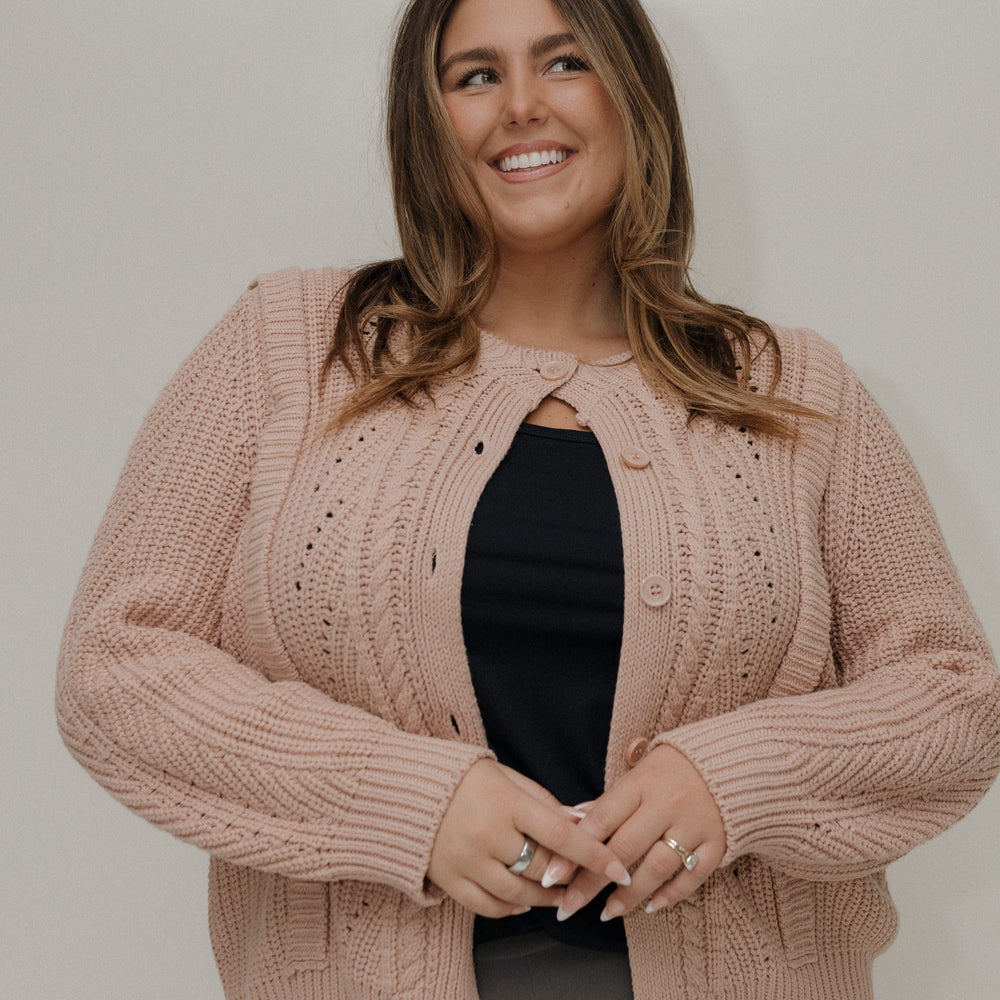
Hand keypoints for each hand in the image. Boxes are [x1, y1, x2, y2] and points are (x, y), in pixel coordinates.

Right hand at [427, 759, 629, 917]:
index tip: (618, 867)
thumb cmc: (461, 777)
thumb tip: (582, 820)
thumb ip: (543, 800)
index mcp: (506, 802)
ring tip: (558, 894)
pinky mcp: (449, 879)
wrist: (403, 788)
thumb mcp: (505, 775)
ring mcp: (466, 860)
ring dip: (544, 899)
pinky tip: (522, 902)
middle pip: (541, 868)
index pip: (561, 834)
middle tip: (584, 878)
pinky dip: (510, 909)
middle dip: (567, 876)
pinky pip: (488, 906)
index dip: (594, 854)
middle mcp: (487, 834)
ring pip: (518, 894)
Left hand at [552, 745, 725, 920]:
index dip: (575, 848)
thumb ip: (608, 801)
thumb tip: (571, 821)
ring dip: (629, 895)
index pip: (603, 819)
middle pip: (624, 848)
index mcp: (642, 782)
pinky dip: (672, 894)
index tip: (553, 875)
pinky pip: (693, 876)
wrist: (732, 762)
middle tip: (569, 905)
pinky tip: (650, 907)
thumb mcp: (638, 774)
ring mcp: (694, 825)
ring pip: (657, 867)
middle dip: (593, 881)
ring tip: (607, 913)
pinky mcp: (717, 843)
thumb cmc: (673, 770)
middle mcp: (668, 803)